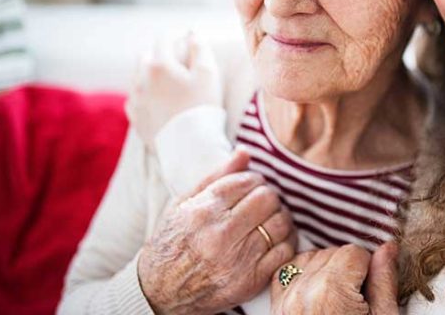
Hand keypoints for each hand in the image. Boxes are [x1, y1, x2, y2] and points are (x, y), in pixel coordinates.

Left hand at [126, 32, 221, 144]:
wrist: (189, 146)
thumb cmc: (202, 106)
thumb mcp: (208, 73)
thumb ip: (200, 48)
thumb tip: (193, 35)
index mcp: (159, 64)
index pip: (164, 39)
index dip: (176, 35)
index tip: (186, 37)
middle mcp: (141, 78)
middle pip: (146, 56)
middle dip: (160, 53)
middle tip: (176, 58)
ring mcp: (135, 99)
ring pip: (137, 77)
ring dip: (150, 73)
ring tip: (166, 80)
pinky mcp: (134, 117)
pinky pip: (135, 98)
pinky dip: (145, 94)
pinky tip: (158, 99)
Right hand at [138, 147, 295, 314]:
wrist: (158, 292)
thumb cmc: (171, 242)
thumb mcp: (184, 204)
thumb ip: (217, 176)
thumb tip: (245, 152)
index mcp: (202, 211)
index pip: (247, 181)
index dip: (255, 180)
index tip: (253, 186)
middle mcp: (219, 235)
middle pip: (268, 199)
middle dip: (269, 196)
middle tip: (263, 201)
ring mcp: (236, 261)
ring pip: (281, 223)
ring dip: (281, 216)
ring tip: (270, 218)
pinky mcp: (249, 281)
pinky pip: (284, 252)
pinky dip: (286, 241)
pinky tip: (276, 238)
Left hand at [270, 243, 399, 314]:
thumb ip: (385, 281)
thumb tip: (389, 249)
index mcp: (332, 291)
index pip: (355, 252)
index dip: (368, 269)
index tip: (370, 290)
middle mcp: (303, 291)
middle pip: (333, 252)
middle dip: (348, 270)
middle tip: (357, 300)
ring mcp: (286, 299)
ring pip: (311, 258)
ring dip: (326, 270)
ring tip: (338, 299)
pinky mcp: (276, 306)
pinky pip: (287, 271)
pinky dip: (302, 275)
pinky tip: (317, 292)